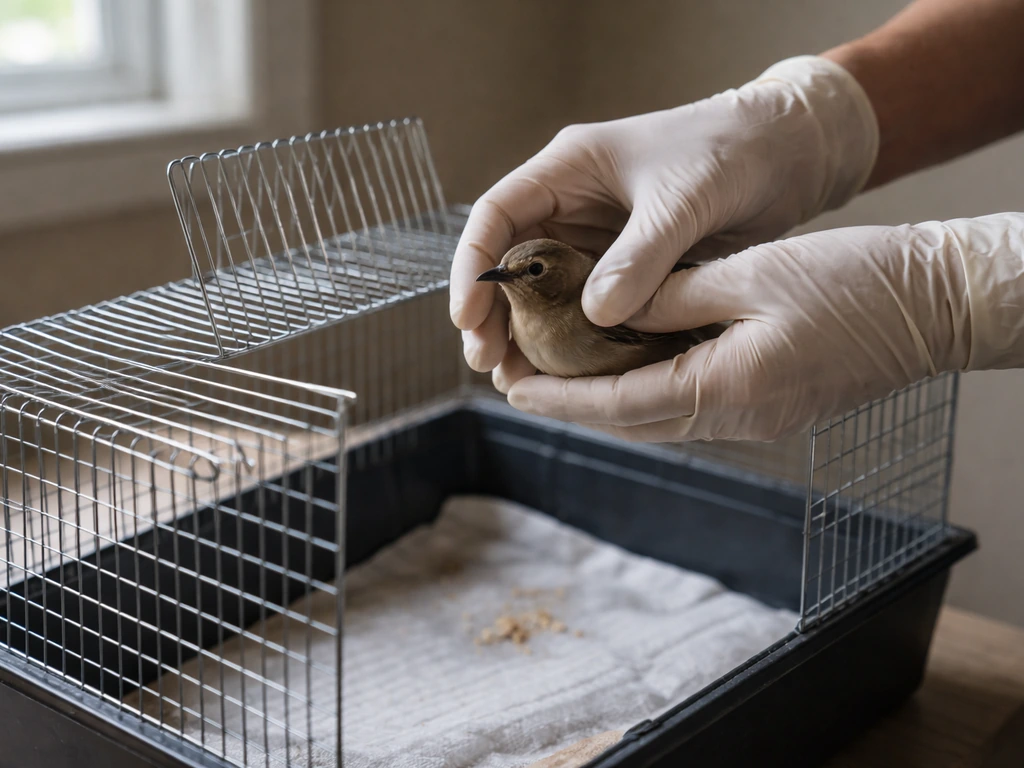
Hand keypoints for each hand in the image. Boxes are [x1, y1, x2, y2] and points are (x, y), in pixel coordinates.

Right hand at [449, 55, 878, 391]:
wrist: (790, 153)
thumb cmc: (732, 151)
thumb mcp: (683, 200)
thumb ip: (639, 256)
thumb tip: (595, 317)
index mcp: (569, 170)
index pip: (496, 216)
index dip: (473, 267)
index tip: (469, 317)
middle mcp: (574, 204)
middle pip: (510, 263)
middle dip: (494, 314)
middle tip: (490, 364)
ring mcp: (600, 238)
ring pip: (544, 292)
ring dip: (528, 334)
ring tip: (516, 380)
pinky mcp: (629, 266)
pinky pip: (587, 307)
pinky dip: (574, 339)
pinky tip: (568, 373)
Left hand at [504, 214, 1023, 441]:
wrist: (930, 306)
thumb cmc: (850, 282)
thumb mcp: (749, 275)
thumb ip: (673, 296)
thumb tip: (610, 307)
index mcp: (725, 388)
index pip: (619, 404)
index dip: (561, 398)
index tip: (513, 389)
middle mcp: (736, 418)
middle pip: (633, 421)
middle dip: (574, 405)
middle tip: (522, 381)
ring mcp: (756, 419)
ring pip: (660, 418)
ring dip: (609, 400)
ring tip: (562, 374)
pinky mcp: (770, 407)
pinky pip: (692, 407)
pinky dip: (650, 390)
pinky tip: (629, 365)